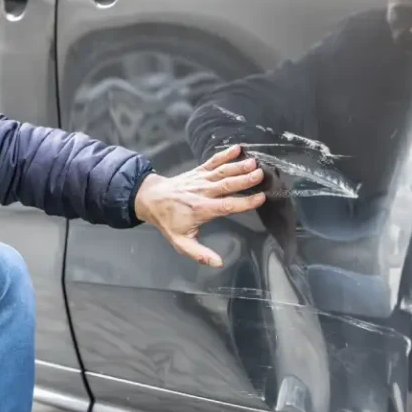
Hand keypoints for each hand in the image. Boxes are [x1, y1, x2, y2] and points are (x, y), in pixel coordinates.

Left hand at [134, 144, 265, 267]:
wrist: (151, 199)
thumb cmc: (168, 221)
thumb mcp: (180, 242)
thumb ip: (199, 253)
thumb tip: (218, 263)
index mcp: (201, 209)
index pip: (226, 206)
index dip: (244, 202)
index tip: (260, 198)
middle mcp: (202, 192)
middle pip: (226, 185)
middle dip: (244, 179)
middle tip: (261, 174)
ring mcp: (200, 179)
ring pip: (222, 172)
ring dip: (238, 166)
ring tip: (254, 162)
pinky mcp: (198, 171)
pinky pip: (212, 161)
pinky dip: (224, 154)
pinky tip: (237, 148)